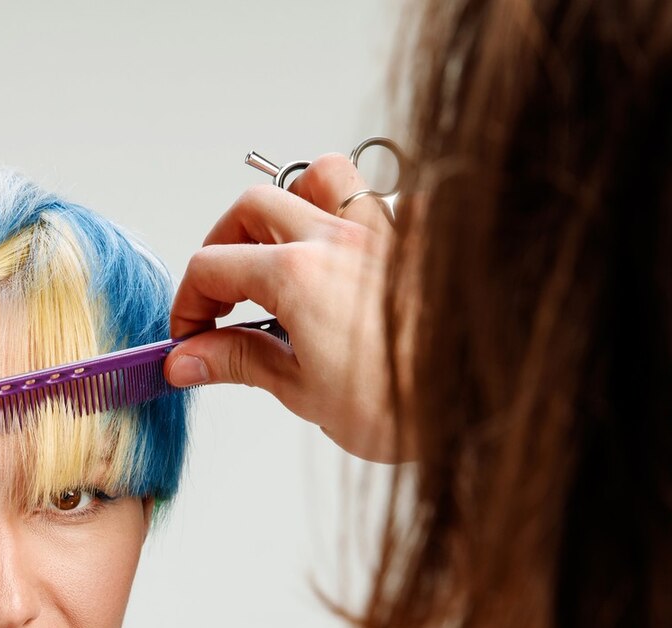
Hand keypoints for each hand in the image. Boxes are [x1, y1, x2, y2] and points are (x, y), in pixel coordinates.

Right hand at [164, 155, 402, 462]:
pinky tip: (355, 256)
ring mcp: (384, 232)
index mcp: (298, 276)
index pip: (211, 267)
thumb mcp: (304, 393)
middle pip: (252, 207)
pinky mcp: (422, 241)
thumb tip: (189, 358)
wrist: (484, 406)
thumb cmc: (406, 406)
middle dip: (223, 245)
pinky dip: (361, 216)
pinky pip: (388, 199)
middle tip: (221, 294)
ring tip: (282, 248)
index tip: (191, 336)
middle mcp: (337, 239)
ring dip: (290, 203)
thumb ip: (241, 362)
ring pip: (321, 176)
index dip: (187, 304)